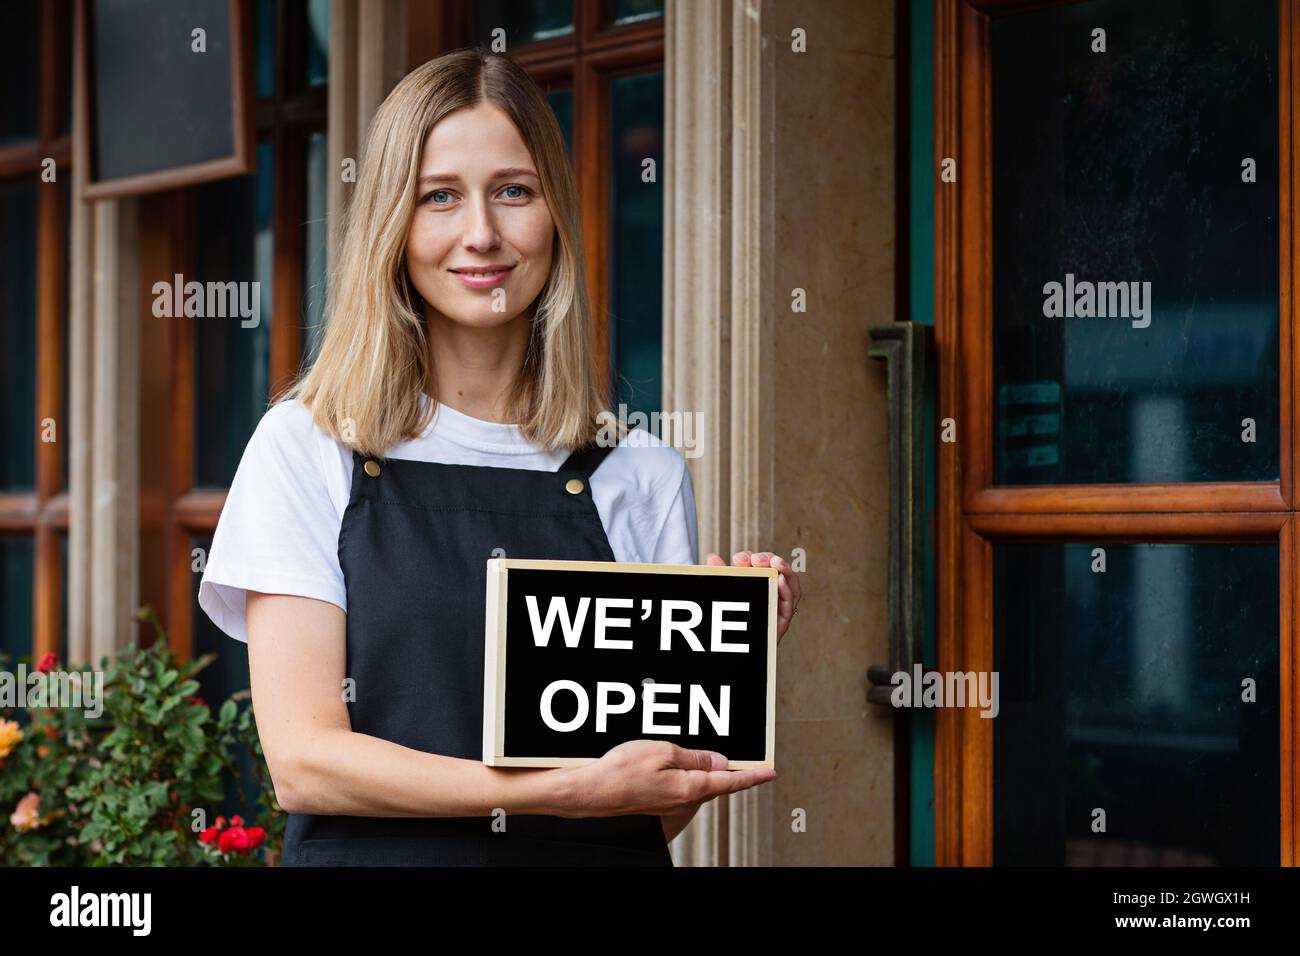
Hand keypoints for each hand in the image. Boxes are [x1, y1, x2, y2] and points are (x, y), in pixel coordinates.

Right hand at [561, 740, 774, 818]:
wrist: (593, 792)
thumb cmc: (621, 770)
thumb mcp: (664, 752)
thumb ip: (695, 757)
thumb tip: (721, 762)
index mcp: (690, 787)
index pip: (731, 781)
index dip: (753, 776)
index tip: (770, 772)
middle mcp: (684, 800)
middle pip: (718, 785)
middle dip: (734, 773)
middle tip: (750, 763)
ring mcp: (671, 804)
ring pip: (702, 787)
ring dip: (713, 775)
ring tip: (718, 762)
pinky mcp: (659, 803)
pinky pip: (686, 789)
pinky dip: (694, 778)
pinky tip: (688, 769)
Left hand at [705, 549, 802, 643]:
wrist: (732, 651)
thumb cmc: (729, 621)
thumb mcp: (724, 595)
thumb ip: (721, 577)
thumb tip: (712, 558)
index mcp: (756, 583)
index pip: (757, 564)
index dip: (751, 558)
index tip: (738, 559)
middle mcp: (769, 592)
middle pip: (776, 570)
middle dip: (768, 560)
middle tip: (756, 560)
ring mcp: (777, 605)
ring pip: (789, 583)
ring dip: (785, 570)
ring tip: (776, 563)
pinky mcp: (781, 620)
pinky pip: (789, 604)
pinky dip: (788, 590)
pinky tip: (781, 580)